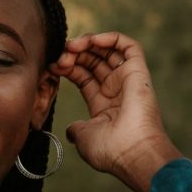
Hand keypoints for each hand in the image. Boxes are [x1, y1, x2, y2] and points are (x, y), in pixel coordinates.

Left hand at [50, 32, 181, 191]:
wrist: (132, 153)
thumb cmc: (110, 151)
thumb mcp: (84, 139)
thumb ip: (76, 130)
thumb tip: (70, 131)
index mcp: (103, 105)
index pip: (83, 76)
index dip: (67, 68)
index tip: (52, 66)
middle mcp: (116, 90)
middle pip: (93, 61)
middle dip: (74, 54)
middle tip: (60, 56)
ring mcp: (128, 80)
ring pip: (108, 51)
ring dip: (88, 44)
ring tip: (71, 46)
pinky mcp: (138, 72)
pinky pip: (128, 46)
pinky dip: (110, 38)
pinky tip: (91, 41)